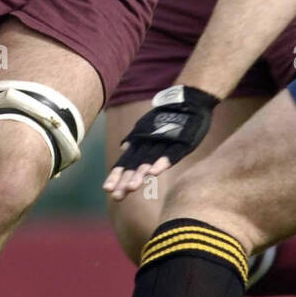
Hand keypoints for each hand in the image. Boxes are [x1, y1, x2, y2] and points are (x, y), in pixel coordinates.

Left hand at [102, 85, 218, 200]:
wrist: (188, 101)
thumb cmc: (167, 117)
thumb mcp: (149, 127)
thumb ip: (136, 139)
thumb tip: (122, 148)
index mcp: (141, 141)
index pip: (126, 160)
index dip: (117, 175)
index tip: (107, 189)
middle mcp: (149, 142)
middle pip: (135, 163)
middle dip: (125, 180)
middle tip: (116, 196)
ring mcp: (164, 142)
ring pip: (150, 160)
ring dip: (140, 173)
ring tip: (131, 187)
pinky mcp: (181, 142)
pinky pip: (171, 154)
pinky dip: (162, 162)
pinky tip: (154, 172)